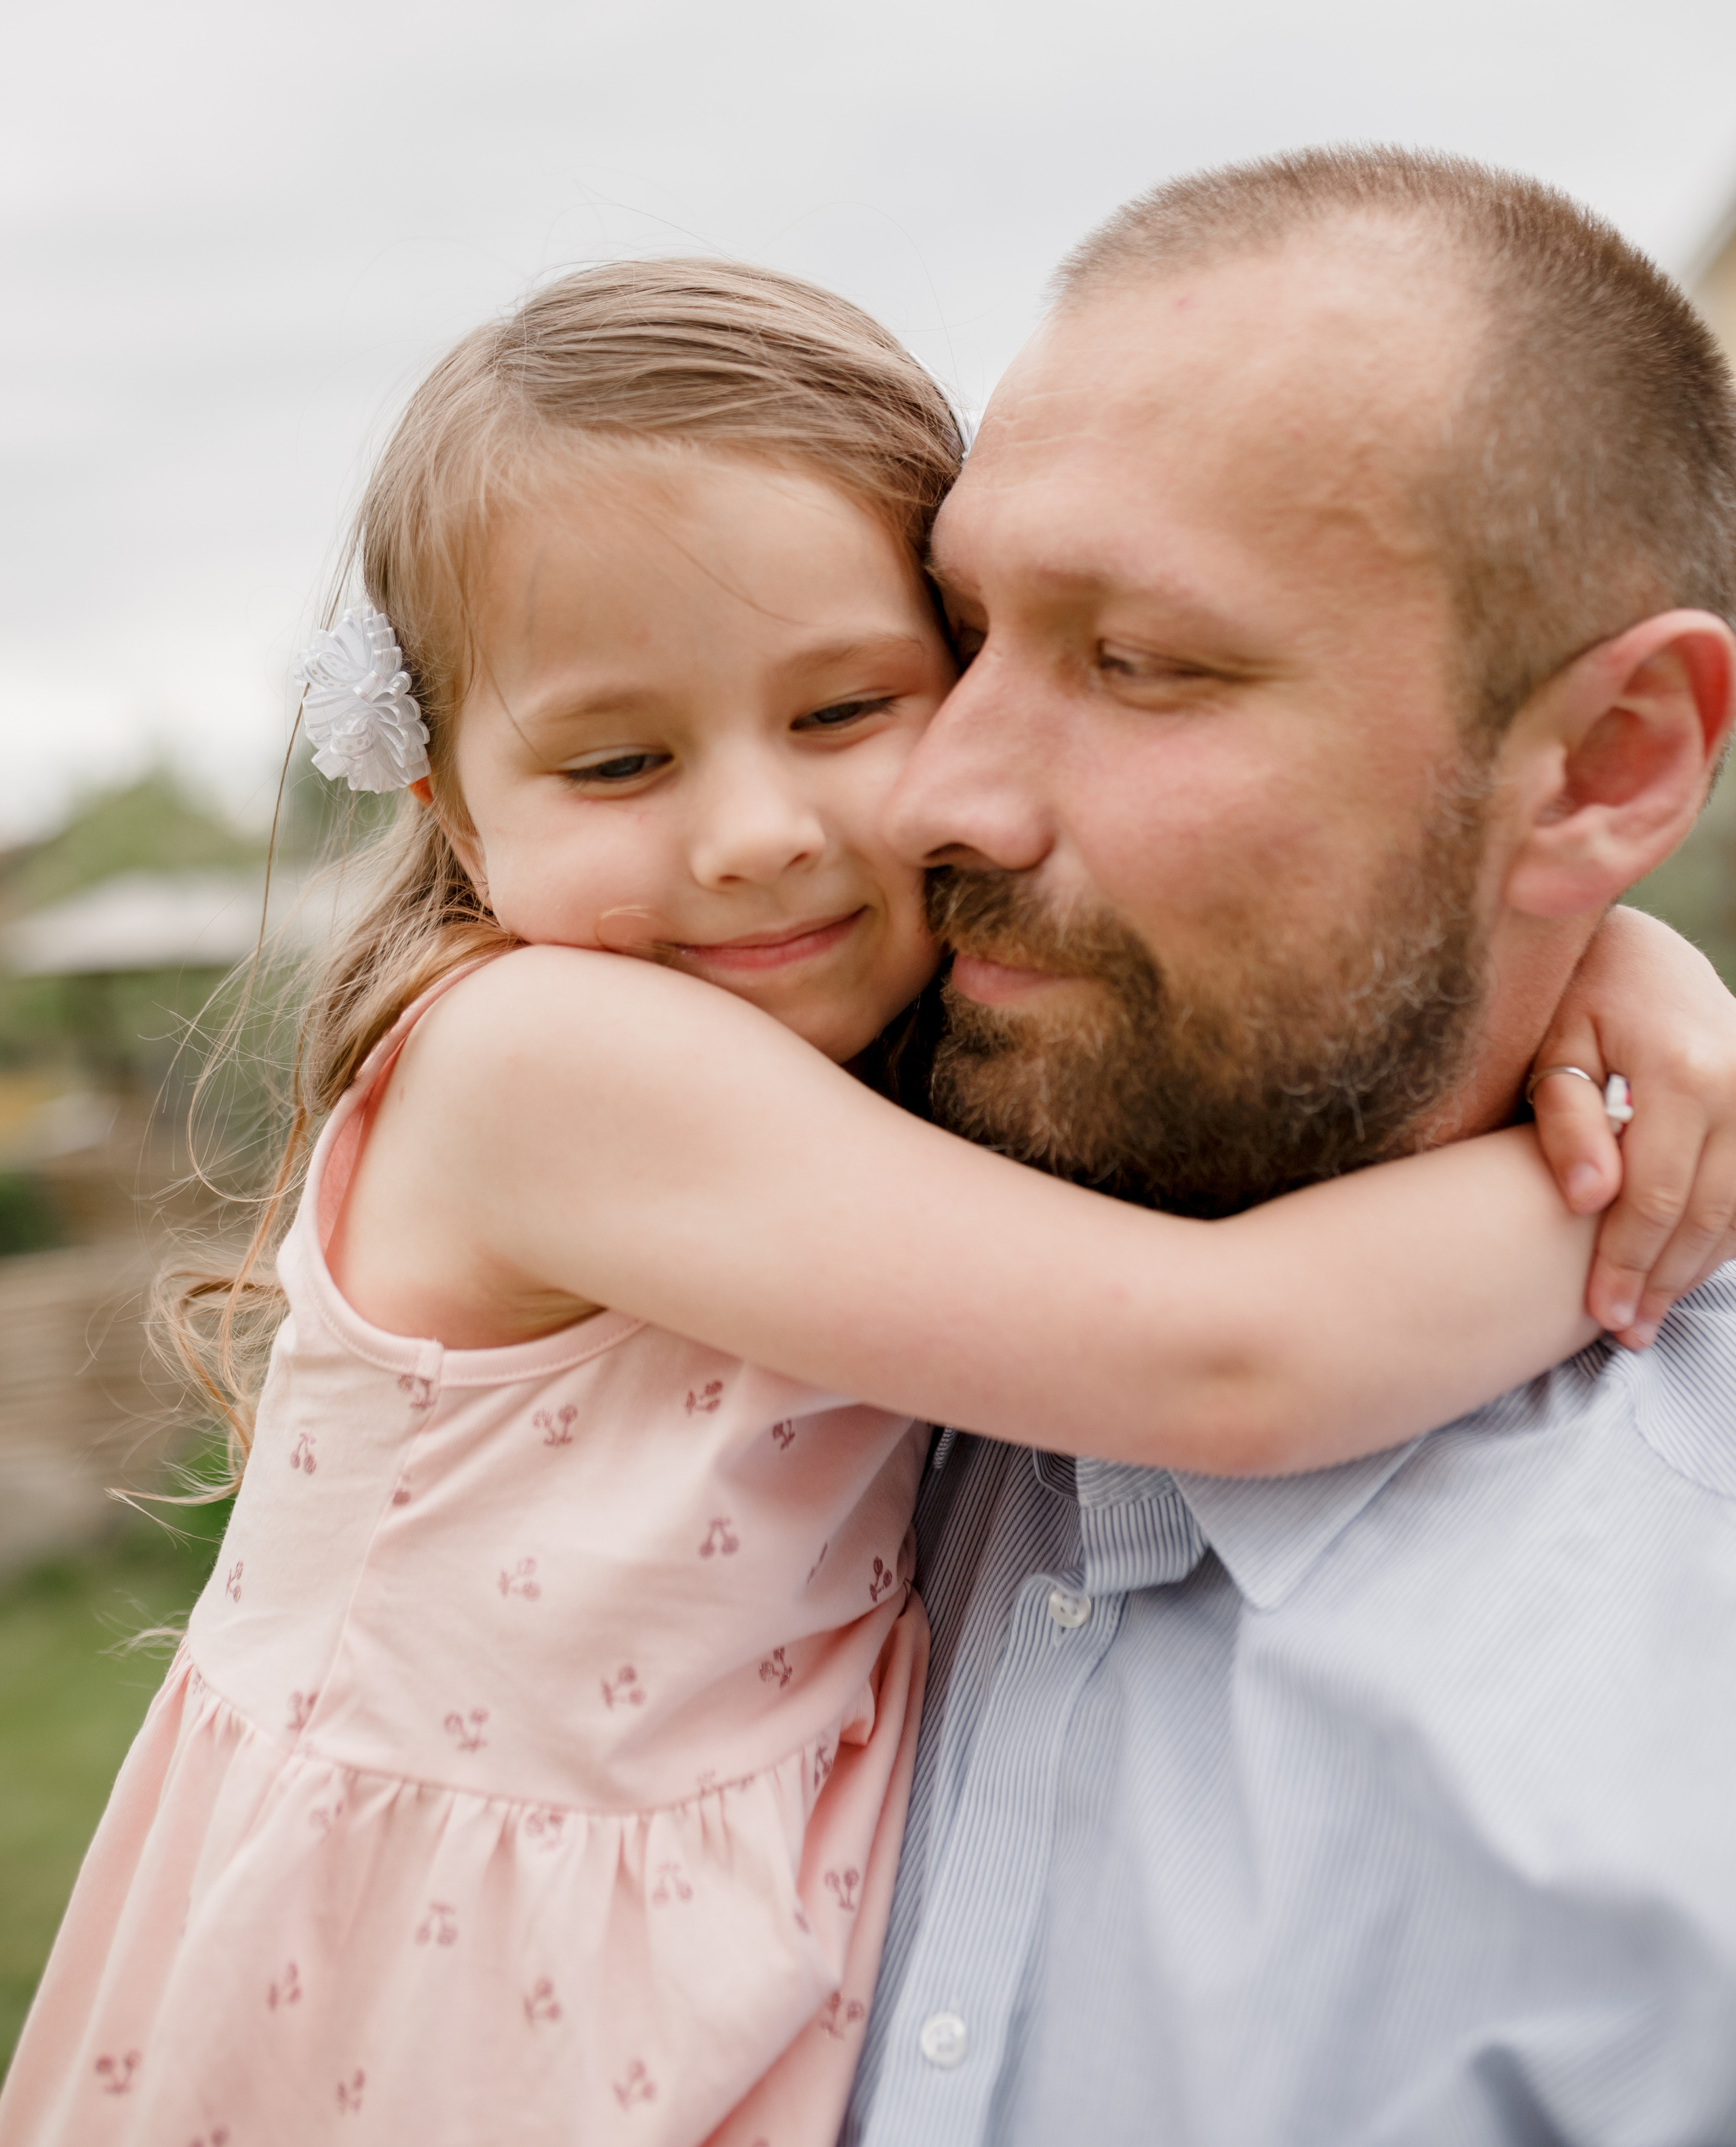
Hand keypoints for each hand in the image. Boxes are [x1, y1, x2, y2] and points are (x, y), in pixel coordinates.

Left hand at [1530, 906, 1735, 1346]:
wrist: (1643, 954)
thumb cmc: (1579, 1001)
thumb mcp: (1556, 1049)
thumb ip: (1567, 1121)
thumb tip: (1587, 1198)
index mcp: (1684, 1071)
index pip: (1655, 1196)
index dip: (1627, 1263)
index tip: (1600, 1316)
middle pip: (1704, 1213)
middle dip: (1663, 1281)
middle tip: (1623, 1334)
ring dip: (1696, 1269)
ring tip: (1650, 1318)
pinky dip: (1722, 1235)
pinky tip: (1684, 1269)